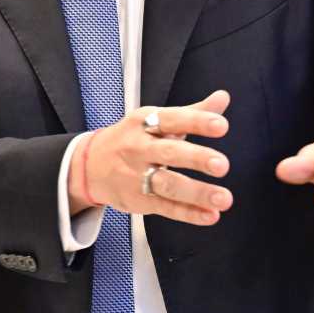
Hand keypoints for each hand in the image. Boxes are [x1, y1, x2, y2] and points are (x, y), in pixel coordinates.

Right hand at [69, 90, 232, 225]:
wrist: (90, 165)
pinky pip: (167, 207)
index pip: (173, 119)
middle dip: (196, 158)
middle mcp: (140, 148)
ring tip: (223, 198)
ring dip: (197, 192)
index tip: (220, 125)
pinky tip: (210, 214)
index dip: (197, 121)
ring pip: (168, 184)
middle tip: (221, 164)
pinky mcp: (140, 201)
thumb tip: (222, 97)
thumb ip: (192, 112)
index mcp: (145, 123)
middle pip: (169, 153)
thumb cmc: (132, 139)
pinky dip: (190, 213)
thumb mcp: (156, 119)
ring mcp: (138, 176)